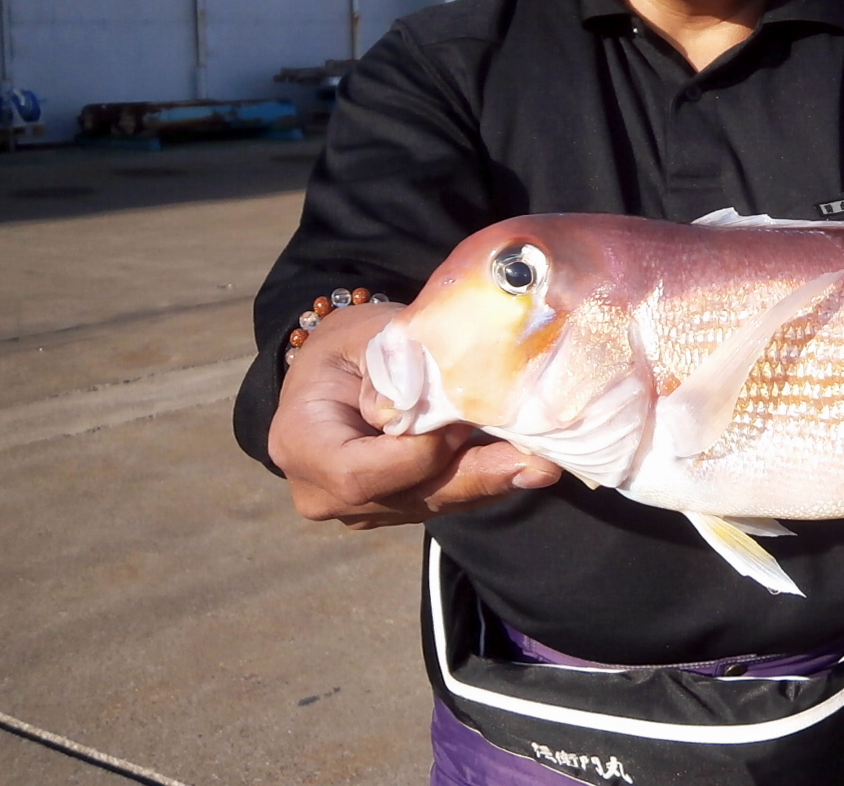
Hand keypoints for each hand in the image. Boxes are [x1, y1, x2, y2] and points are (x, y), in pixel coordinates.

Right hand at [267, 301, 560, 528]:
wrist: (337, 371)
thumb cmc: (347, 345)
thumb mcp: (363, 336)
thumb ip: (394, 365)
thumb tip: (434, 402)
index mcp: (300, 443)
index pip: (359, 472)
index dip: (414, 455)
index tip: (459, 422)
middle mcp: (324, 491)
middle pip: (407, 496)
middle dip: (475, 477)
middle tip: (536, 463)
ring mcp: (364, 507)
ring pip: (434, 502)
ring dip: (491, 481)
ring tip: (543, 462)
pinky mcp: (399, 507)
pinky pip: (446, 499)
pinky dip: (486, 481)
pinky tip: (527, 464)